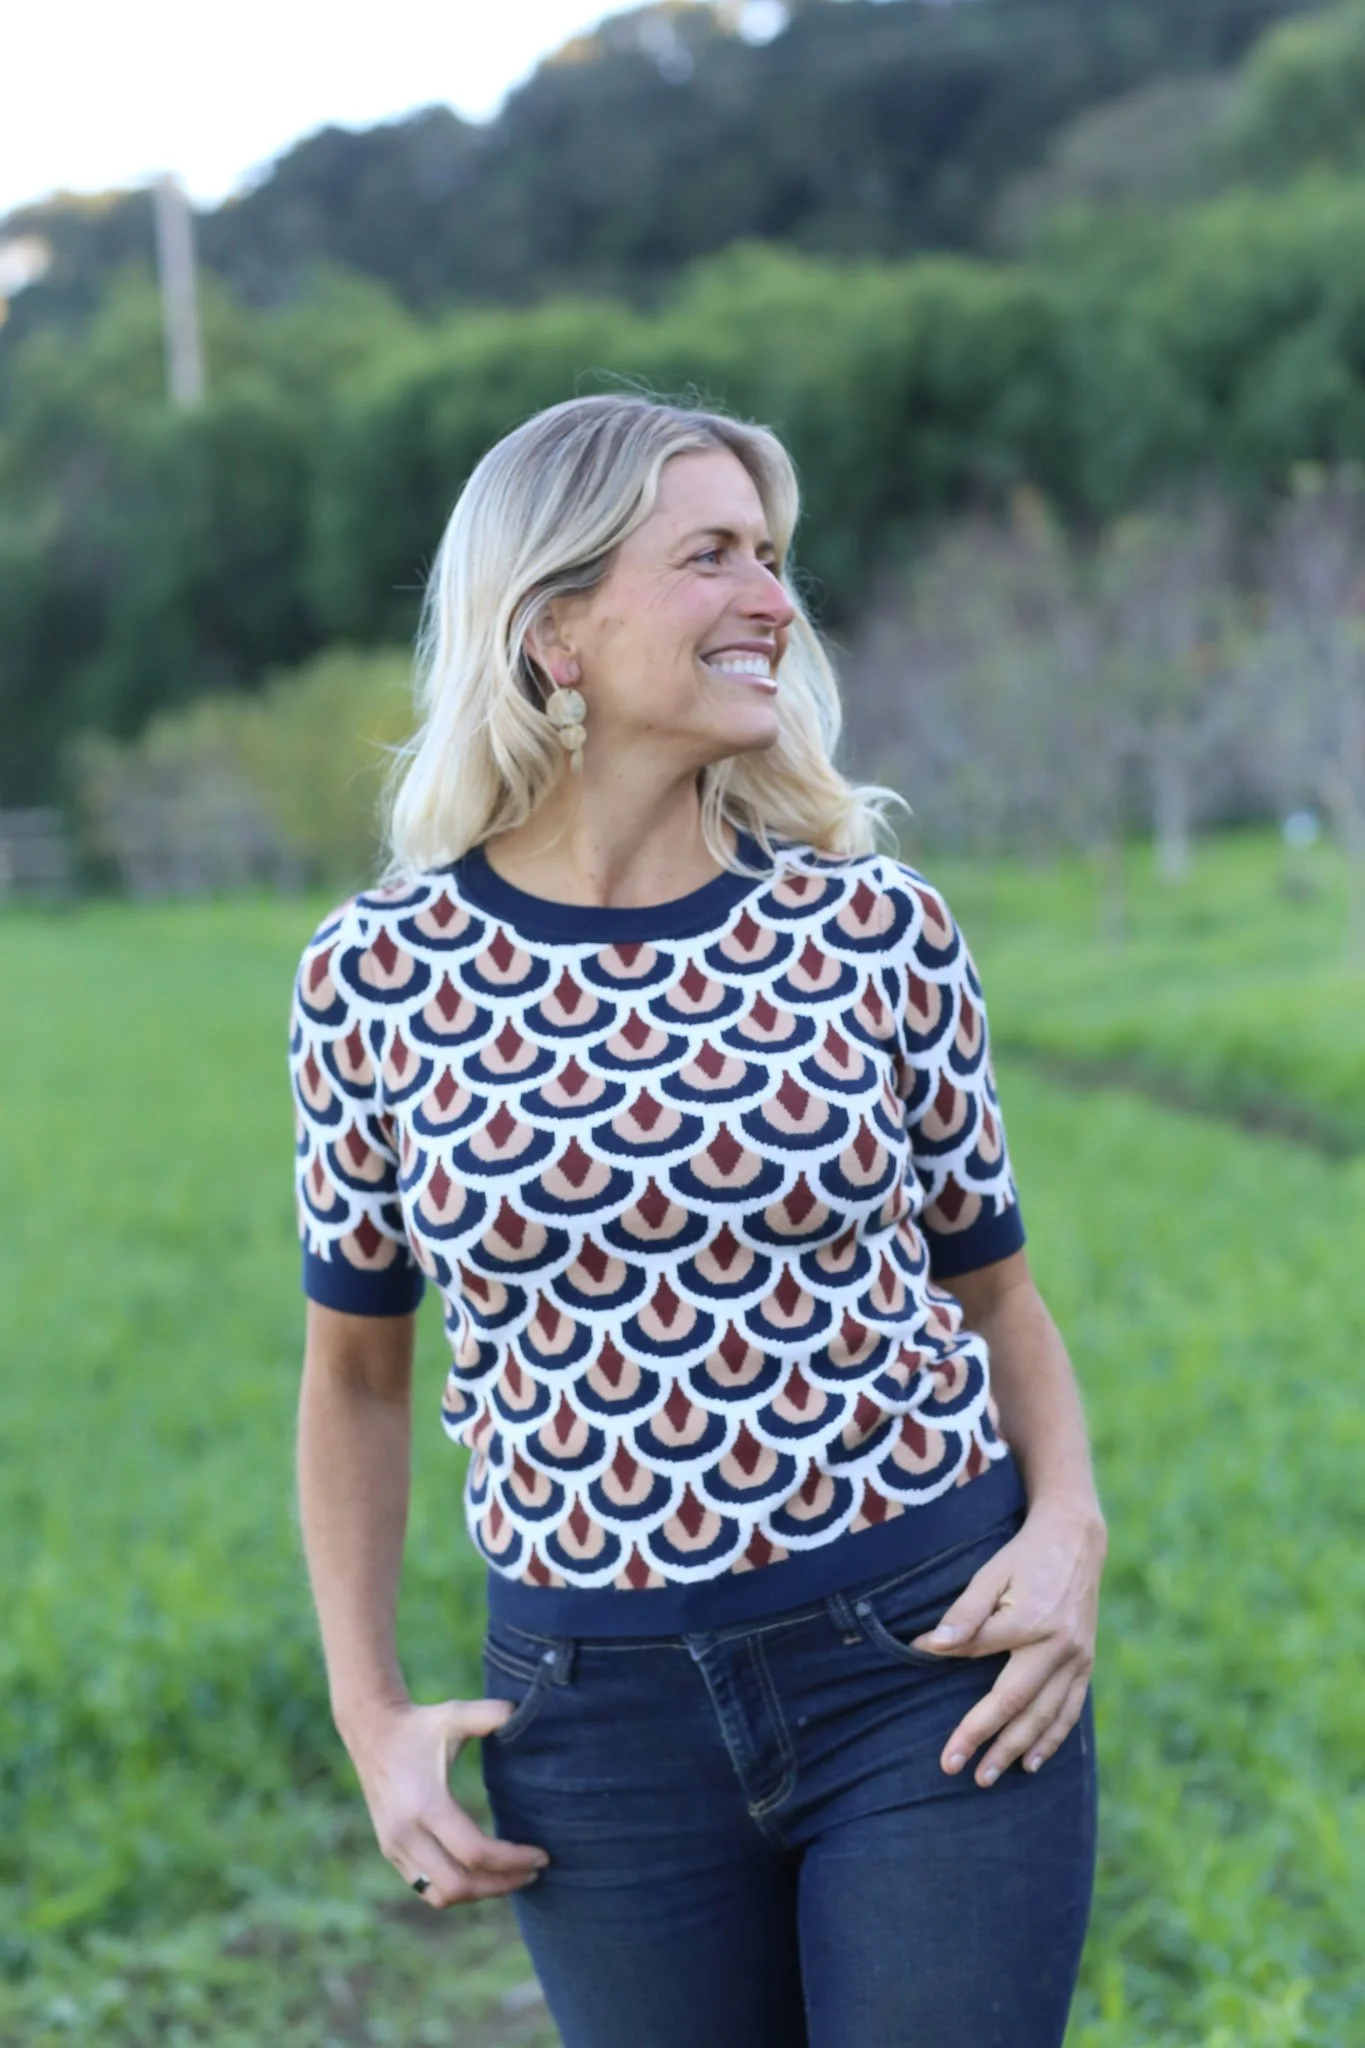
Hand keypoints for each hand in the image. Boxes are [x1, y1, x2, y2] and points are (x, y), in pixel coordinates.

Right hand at [344, 1697, 549, 1906]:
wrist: (371, 1730)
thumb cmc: (420, 1723)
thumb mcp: (454, 1714)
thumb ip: (489, 1714)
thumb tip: (520, 1713)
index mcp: (426, 1805)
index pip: (476, 1854)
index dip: (513, 1860)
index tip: (542, 1857)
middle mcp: (407, 1833)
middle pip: (459, 1886)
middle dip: (501, 1884)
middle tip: (533, 1873)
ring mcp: (395, 1846)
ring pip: (440, 1895)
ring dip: (478, 1893)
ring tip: (510, 1877)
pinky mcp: (390, 1850)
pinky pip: (425, 1888)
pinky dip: (455, 1890)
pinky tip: (480, 1874)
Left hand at [911, 1501, 1105, 1788]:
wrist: (1076, 1539)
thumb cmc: (1024, 1556)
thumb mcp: (990, 1574)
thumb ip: (964, 1613)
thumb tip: (931, 1645)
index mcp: (1029, 1621)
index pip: (977, 1654)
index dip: (946, 1663)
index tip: (921, 1679)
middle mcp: (1057, 1646)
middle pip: (1015, 1702)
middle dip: (984, 1738)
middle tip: (954, 1767)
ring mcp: (1077, 1658)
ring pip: (1044, 1715)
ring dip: (1016, 1749)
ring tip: (988, 1776)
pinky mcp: (1086, 1663)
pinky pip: (1069, 1710)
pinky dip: (1051, 1739)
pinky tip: (1032, 1762)